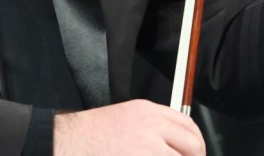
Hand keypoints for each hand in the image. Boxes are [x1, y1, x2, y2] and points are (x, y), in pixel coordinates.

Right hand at [54, 99, 204, 154]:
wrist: (67, 142)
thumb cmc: (89, 135)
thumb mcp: (125, 118)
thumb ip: (151, 127)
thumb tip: (172, 145)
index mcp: (148, 112)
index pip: (188, 125)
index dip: (196, 143)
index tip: (196, 152)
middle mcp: (152, 127)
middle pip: (192, 145)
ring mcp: (148, 149)